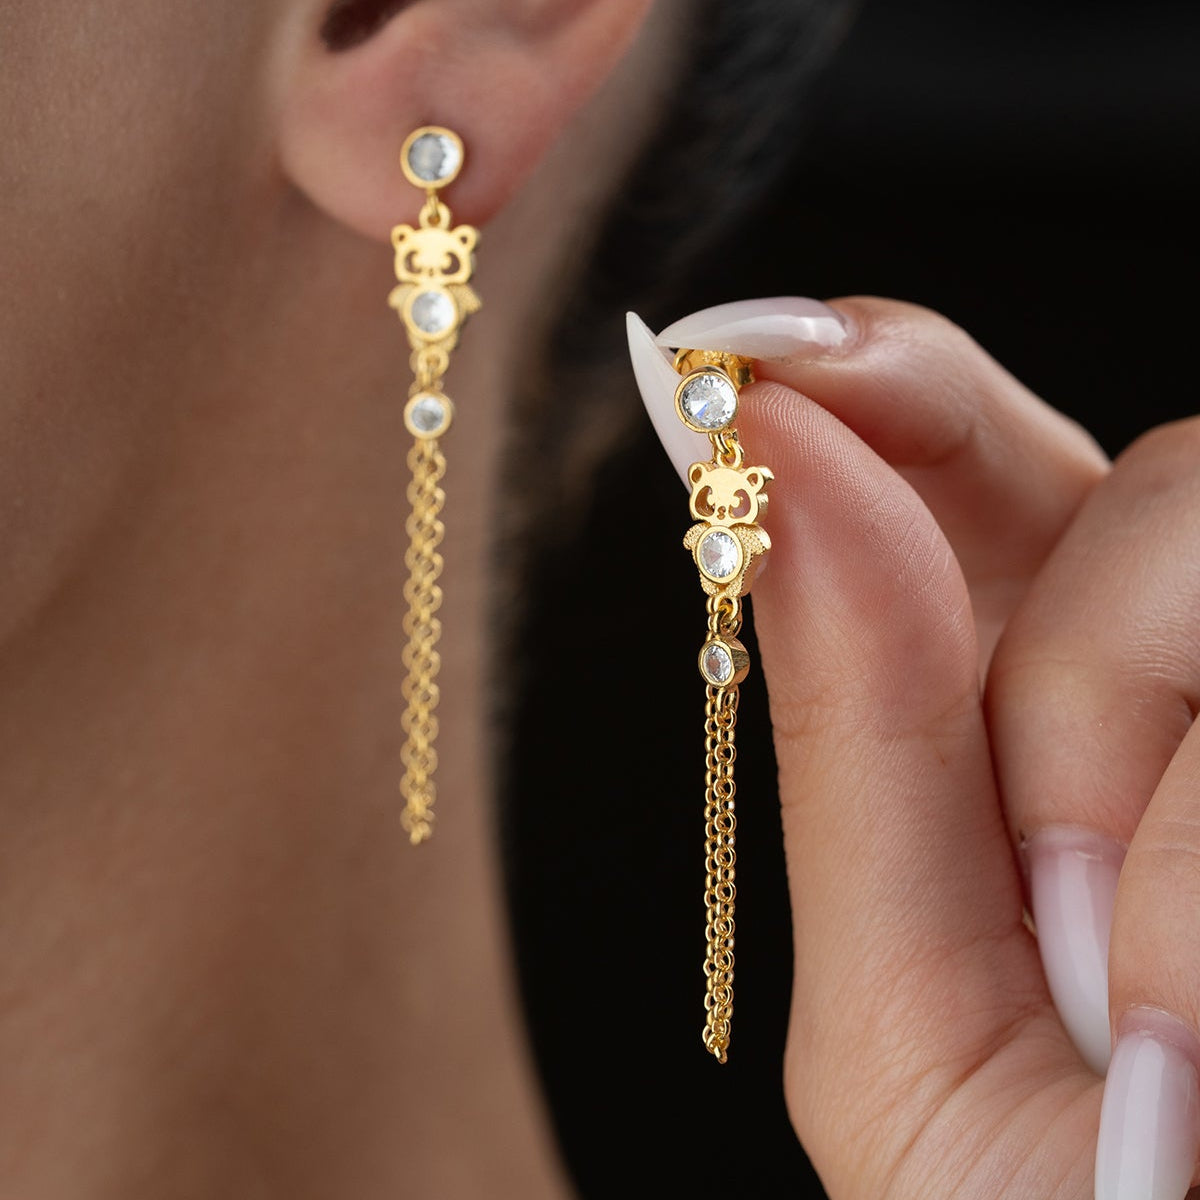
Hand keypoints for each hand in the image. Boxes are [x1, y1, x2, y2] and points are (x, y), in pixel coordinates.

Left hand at [630, 297, 1199, 1198]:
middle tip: (1054, 878)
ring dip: (1141, 781)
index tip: (760, 363)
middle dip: (1075, 649)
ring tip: (1152, 1017)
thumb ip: (854, 748)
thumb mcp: (906, 1022)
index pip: (956, 470)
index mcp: (1032, 724)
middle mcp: (1197, 682)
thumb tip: (789, 468)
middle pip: (1143, 476)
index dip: (876, 390)